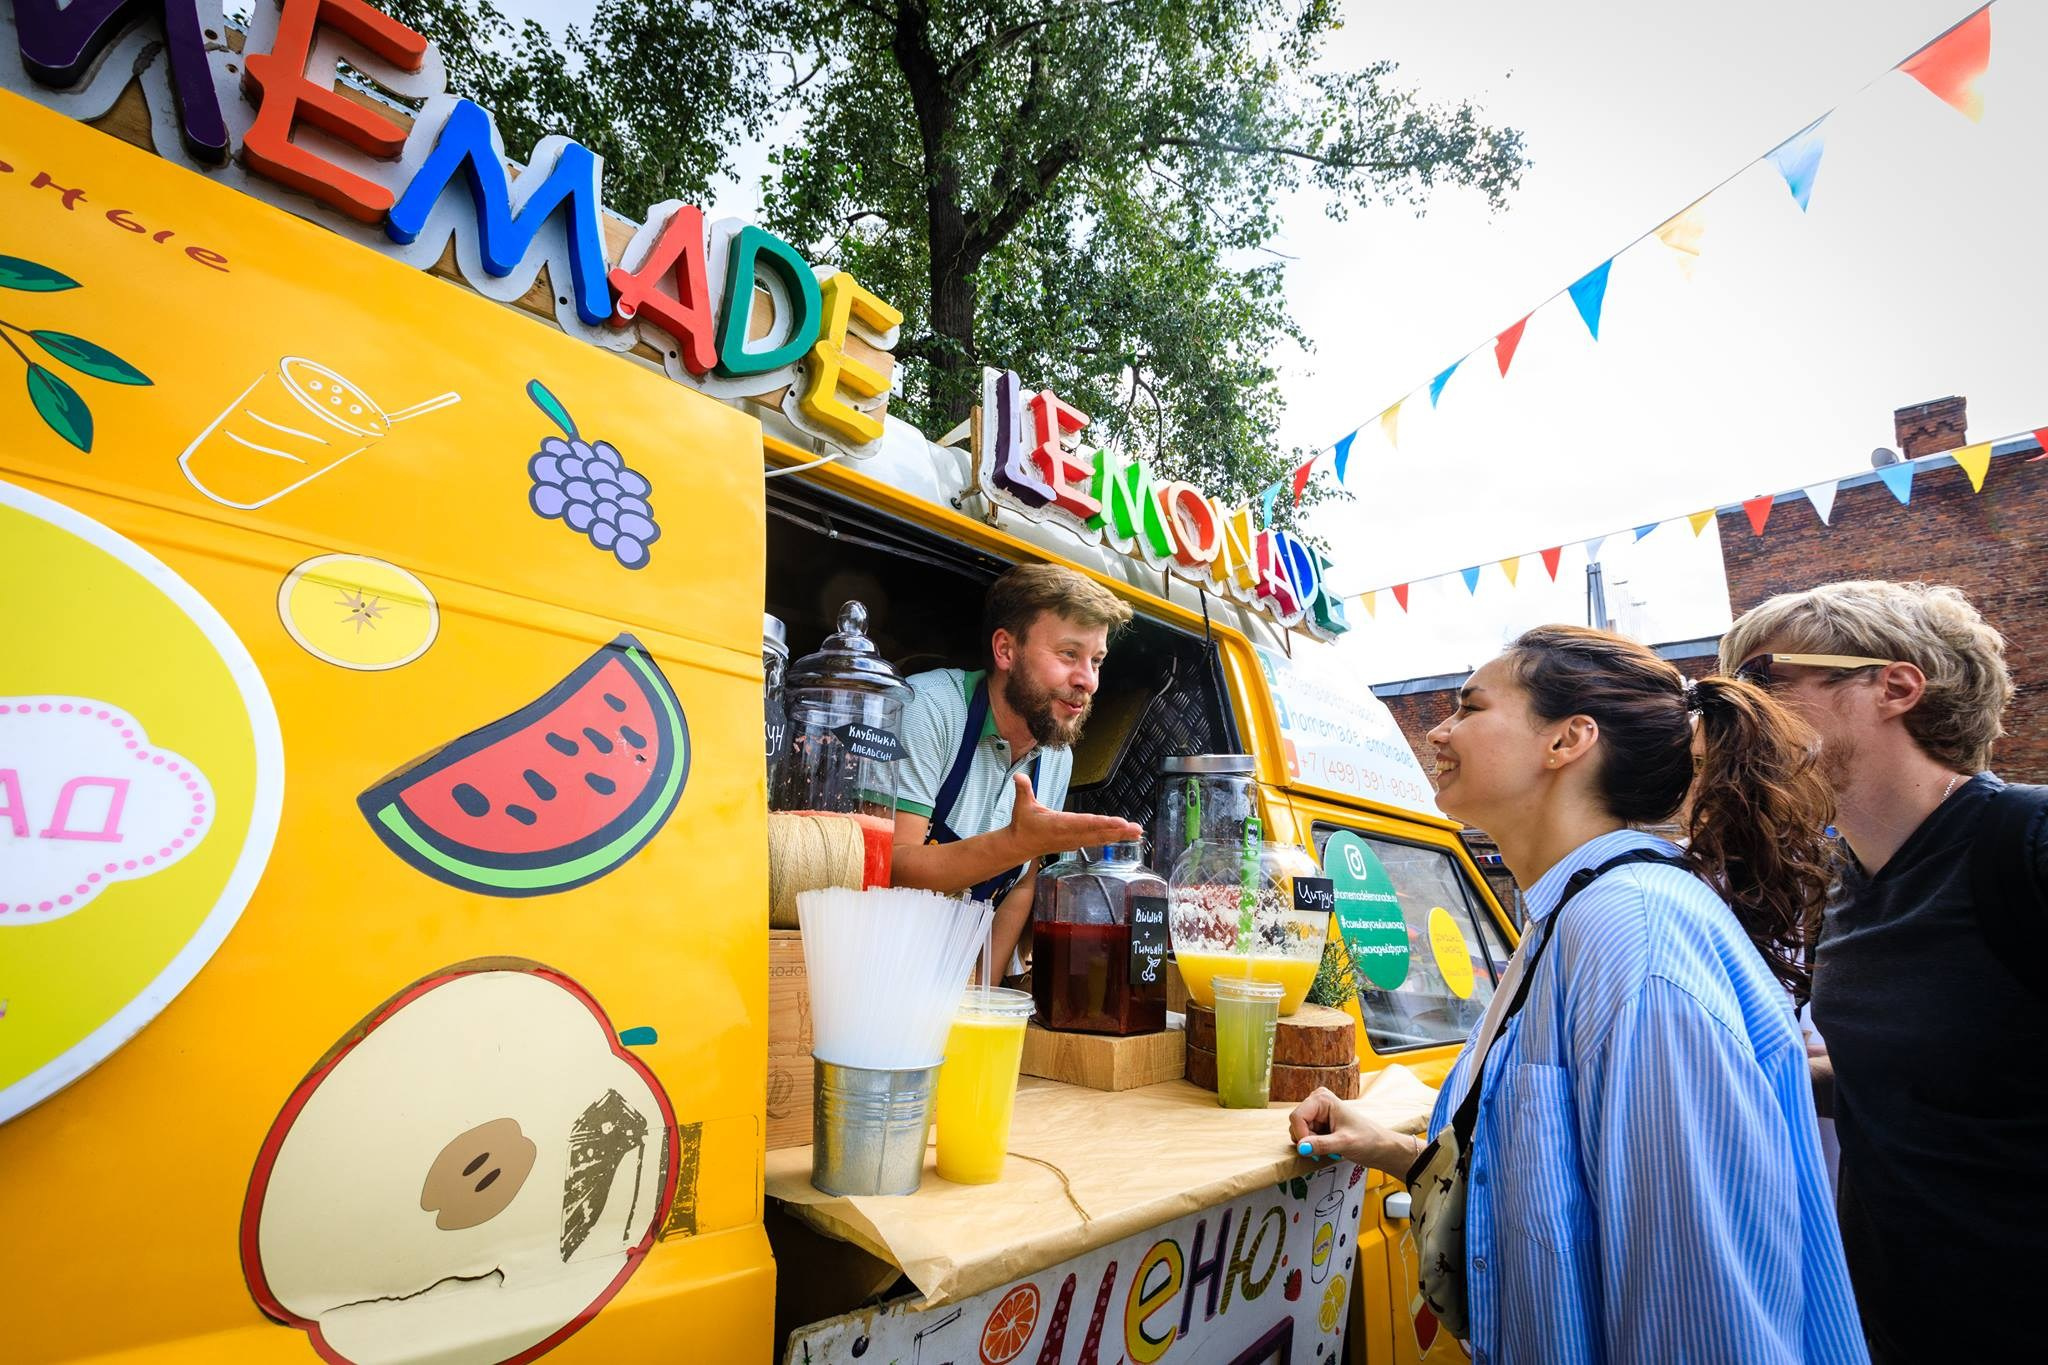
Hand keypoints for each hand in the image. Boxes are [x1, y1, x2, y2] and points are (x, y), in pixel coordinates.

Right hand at [1005, 773, 1143, 859]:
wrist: (1020, 845)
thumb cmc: (1023, 823)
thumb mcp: (1021, 805)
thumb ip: (1023, 789)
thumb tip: (1019, 776)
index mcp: (1059, 825)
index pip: (1084, 823)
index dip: (1102, 823)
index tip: (1119, 822)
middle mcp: (1070, 835)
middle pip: (1098, 833)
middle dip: (1118, 831)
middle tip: (1137, 829)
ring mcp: (1074, 841)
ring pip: (1101, 838)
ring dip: (1119, 835)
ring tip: (1137, 832)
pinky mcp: (1076, 843)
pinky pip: (1098, 840)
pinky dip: (1112, 838)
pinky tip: (1125, 836)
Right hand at [1290, 1087, 1422, 1176]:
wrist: (1381, 1148)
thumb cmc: (1369, 1140)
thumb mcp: (1344, 1143)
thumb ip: (1321, 1145)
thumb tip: (1301, 1147)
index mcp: (1322, 1098)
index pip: (1297, 1117)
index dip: (1301, 1135)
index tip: (1313, 1148)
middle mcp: (1317, 1101)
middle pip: (1296, 1124)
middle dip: (1307, 1139)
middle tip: (1327, 1146)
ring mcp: (1317, 1112)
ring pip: (1299, 1131)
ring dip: (1311, 1143)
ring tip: (1331, 1146)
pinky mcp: (1319, 1123)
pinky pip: (1305, 1136)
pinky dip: (1314, 1145)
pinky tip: (1329, 1146)